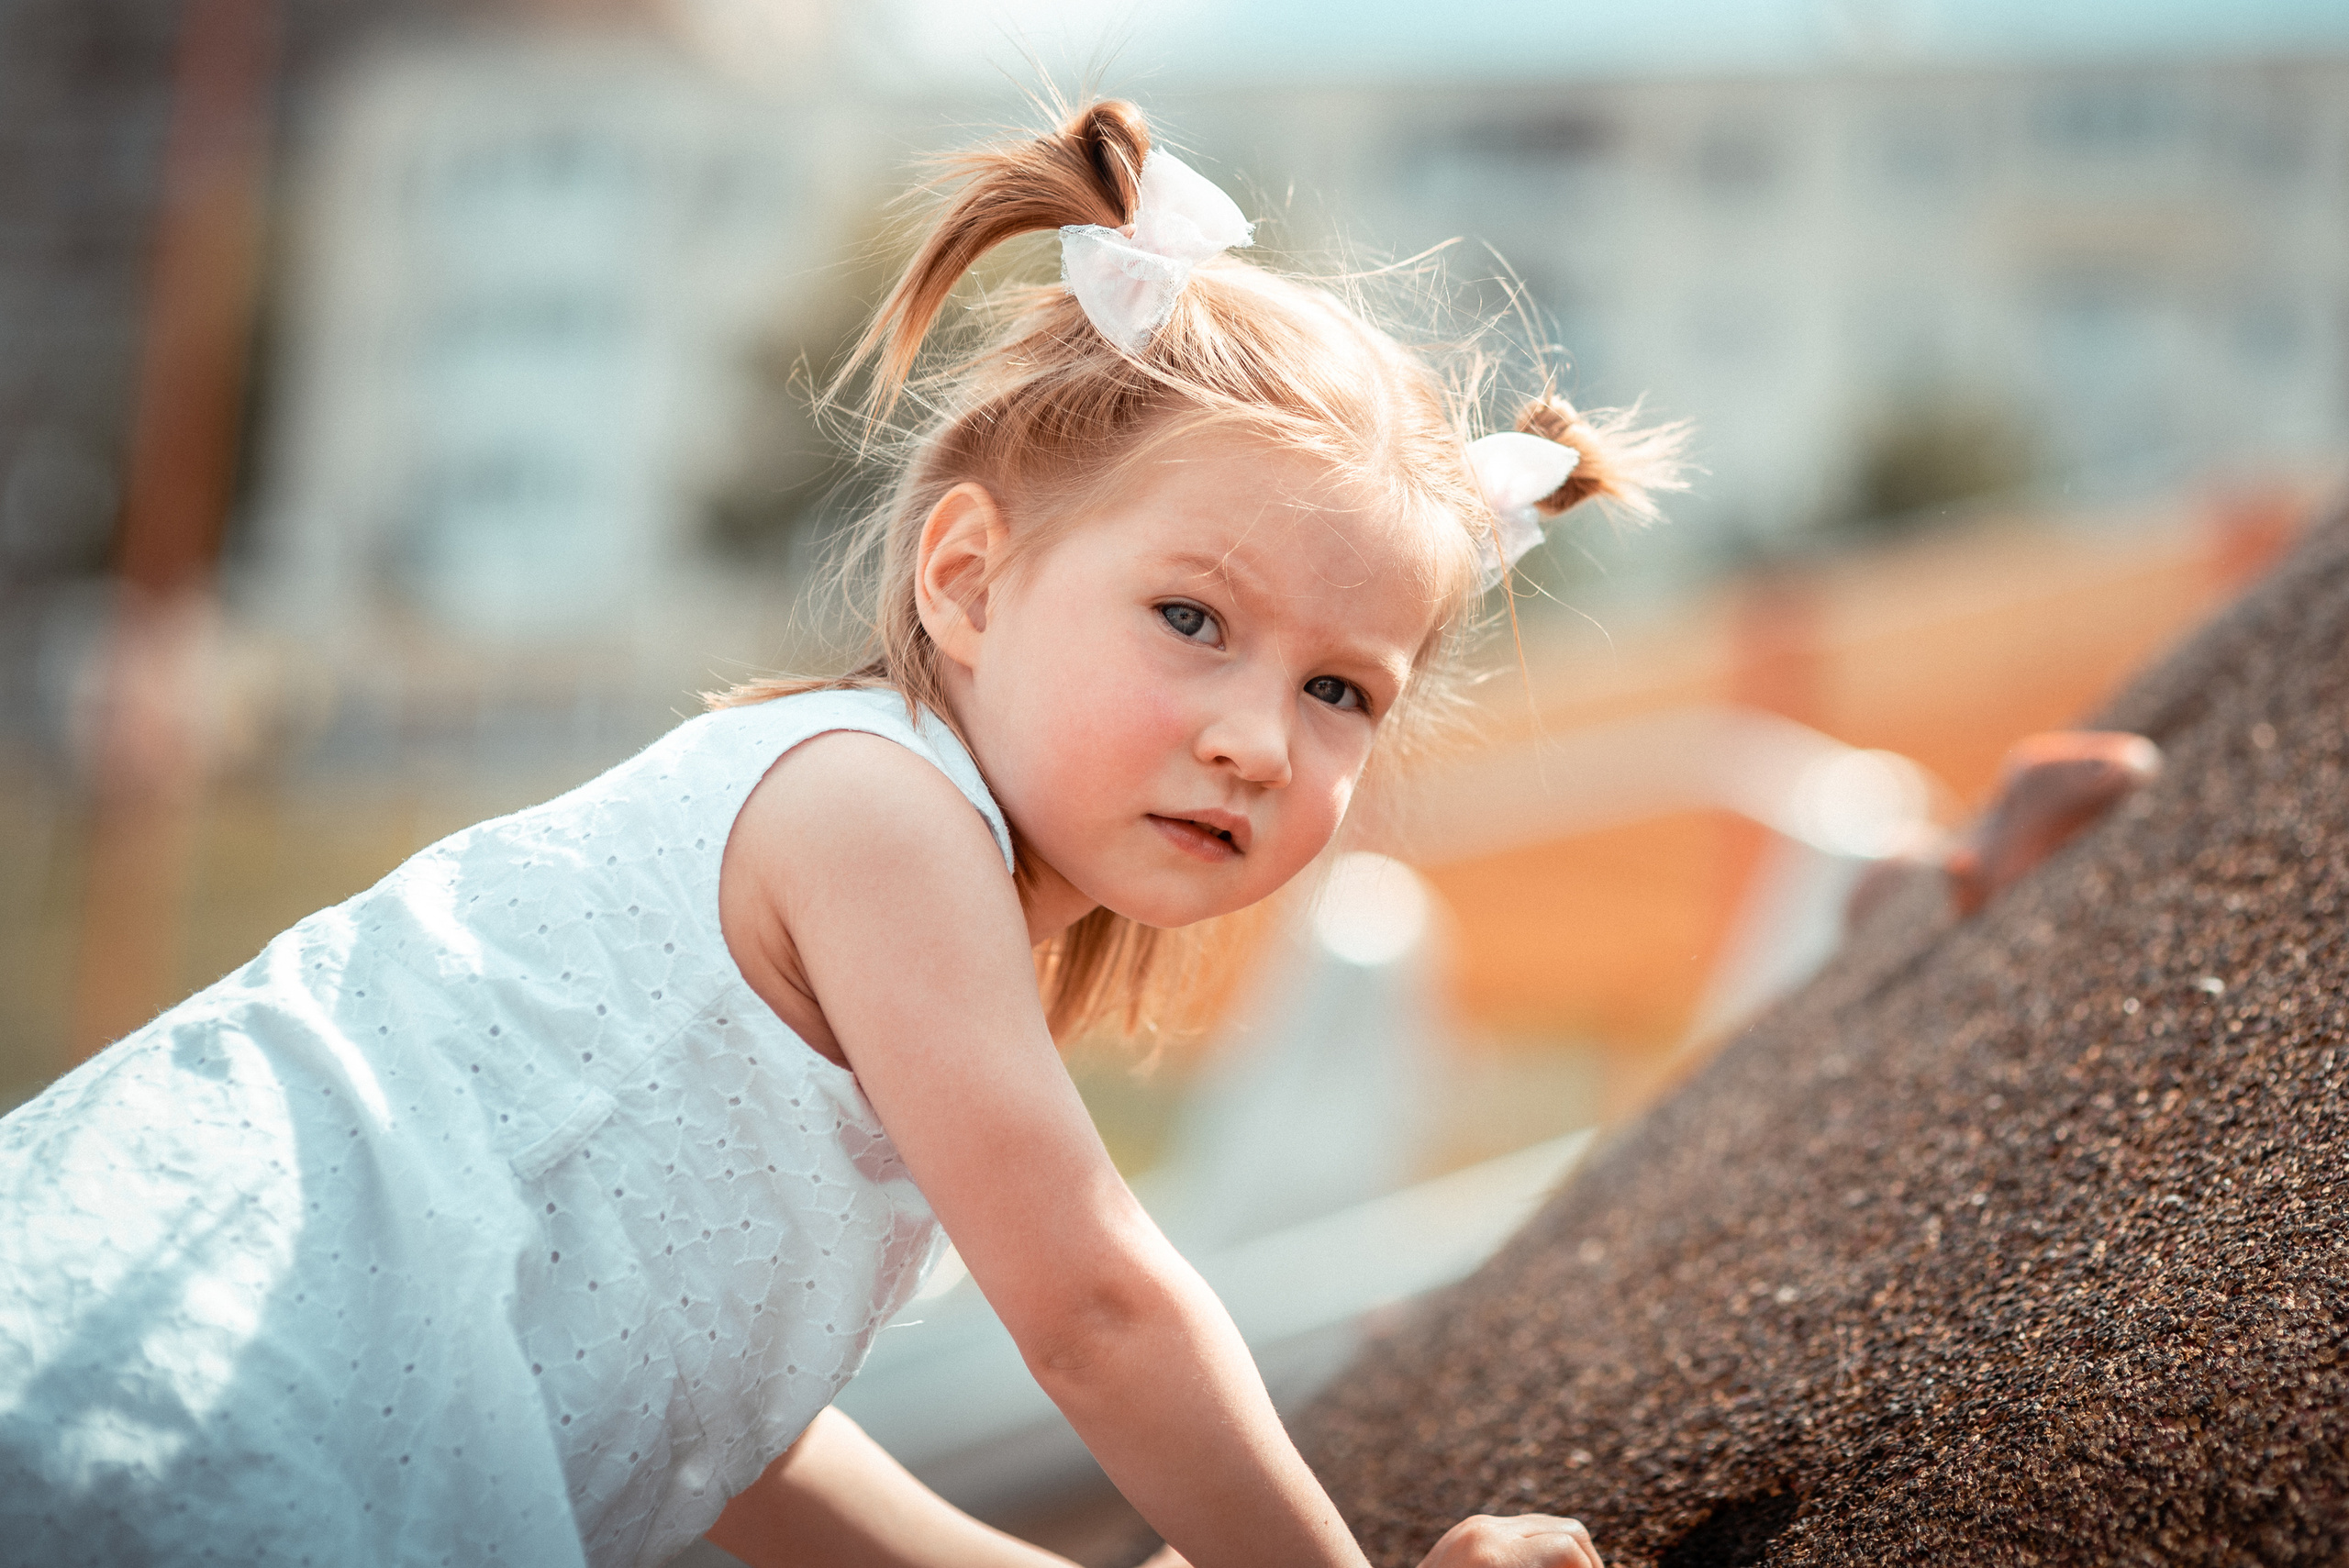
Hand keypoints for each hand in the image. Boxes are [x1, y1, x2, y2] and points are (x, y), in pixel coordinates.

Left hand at [1418, 1514, 1602, 1567]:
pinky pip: (1523, 1528)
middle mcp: (1486, 1530)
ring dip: (1568, 1553)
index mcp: (1493, 1556)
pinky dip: (1542, 1549)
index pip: (1568, 1547)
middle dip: (1588, 1560)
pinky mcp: (1472, 1526)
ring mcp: (1477, 1524)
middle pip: (1568, 1528)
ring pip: (1549, 1524)